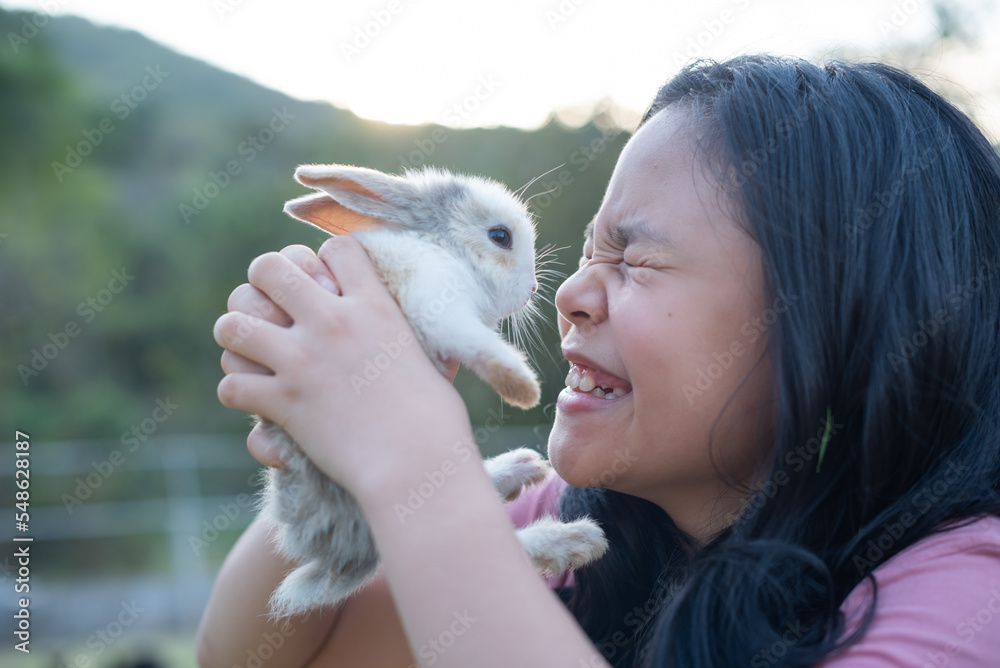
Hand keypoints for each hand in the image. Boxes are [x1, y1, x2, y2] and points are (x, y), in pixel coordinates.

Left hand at [214, 237, 467, 493]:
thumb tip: (444, 343)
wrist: (419, 464)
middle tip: (274, 311)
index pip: (335, 248)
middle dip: (263, 286)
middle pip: (268, 267)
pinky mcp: (283, 402)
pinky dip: (239, 394)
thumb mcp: (436, 361)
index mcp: (375, 306)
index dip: (324, 261)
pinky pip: (231, 385)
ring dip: (238, 338)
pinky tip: (257, 400)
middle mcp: (332, 322)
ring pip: (232, 323)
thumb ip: (416, 340)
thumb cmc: (438, 421)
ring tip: (252, 353)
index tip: (327, 284)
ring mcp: (302, 360)